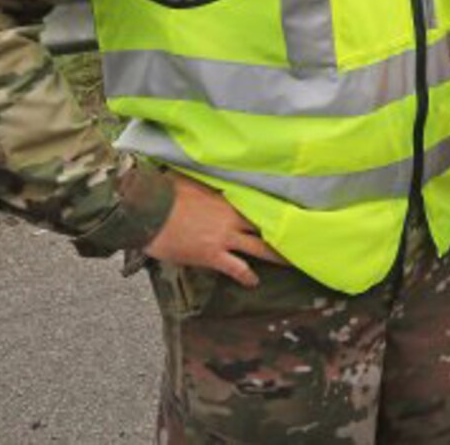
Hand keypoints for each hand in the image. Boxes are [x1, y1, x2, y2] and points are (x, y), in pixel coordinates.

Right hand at [144, 172, 286, 286]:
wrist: (148, 210)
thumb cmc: (165, 192)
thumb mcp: (189, 179)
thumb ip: (204, 179)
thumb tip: (205, 167)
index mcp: (227, 199)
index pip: (258, 204)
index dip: (274, 210)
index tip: (291, 212)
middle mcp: (232, 218)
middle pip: (266, 226)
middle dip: (284, 233)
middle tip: (301, 238)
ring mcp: (224, 237)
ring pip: (259, 248)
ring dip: (276, 256)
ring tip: (291, 262)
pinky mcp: (212, 255)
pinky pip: (237, 268)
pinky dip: (247, 276)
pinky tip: (254, 282)